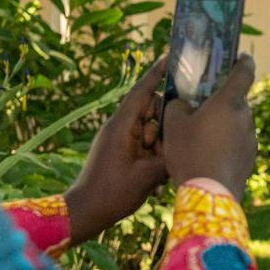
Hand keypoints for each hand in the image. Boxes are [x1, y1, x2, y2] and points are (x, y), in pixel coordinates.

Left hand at [64, 58, 167, 243]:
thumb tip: (185, 146)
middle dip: (164, 129)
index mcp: (121, 126)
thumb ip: (168, 156)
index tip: (171, 57)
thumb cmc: (111, 194)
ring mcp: (119, 140)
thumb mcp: (146, 176)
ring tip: (157, 174)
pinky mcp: (120, 152)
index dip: (156, 74)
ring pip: (150, 132)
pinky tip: (154, 182)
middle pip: (151, 113)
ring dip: (159, 149)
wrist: (85, 213)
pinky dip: (152, 159)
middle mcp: (119, 128)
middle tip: (164, 153)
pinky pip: (144, 146)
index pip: (142, 92)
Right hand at [161, 55, 257, 197]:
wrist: (210, 193)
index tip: (241, 56)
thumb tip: (183, 103)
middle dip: (222, 100)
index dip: (243, 61)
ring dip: (223, 124)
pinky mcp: (250, 157)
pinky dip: (226, 142)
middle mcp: (245, 117)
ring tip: (201, 134)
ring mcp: (250, 138)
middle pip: (237, 100)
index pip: (244, 71)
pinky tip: (208, 153)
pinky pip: (237, 141)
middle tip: (203, 105)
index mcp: (229, 101)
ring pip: (237, 122)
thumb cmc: (190, 153)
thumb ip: (178, 105)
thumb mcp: (174, 124)